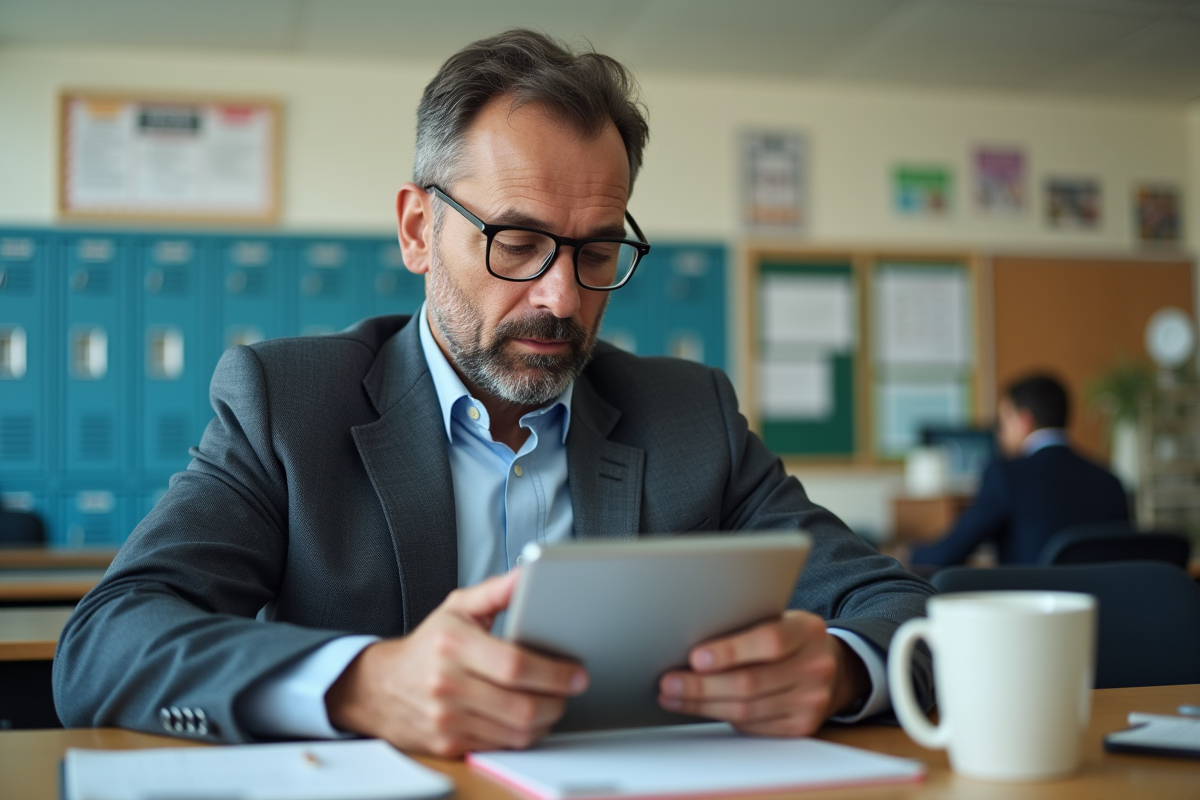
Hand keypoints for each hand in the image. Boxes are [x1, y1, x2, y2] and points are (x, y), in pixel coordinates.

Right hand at [325, 571, 587, 756]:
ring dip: (546, 720)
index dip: (554, 673)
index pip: (515, 665)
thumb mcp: (457, 607)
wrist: (379, 687)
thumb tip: (529, 574)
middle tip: (571, 689)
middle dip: (558, 700)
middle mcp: (447, 684)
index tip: (577, 673)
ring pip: (516, 732)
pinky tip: (528, 718)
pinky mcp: (448, 744)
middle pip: (521, 706)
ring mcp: (446, 719)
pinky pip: (500, 745)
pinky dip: (522, 735)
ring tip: (553, 702)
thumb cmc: (428, 645)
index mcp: (453, 644)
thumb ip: (496, 590)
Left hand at [657, 610, 868, 735]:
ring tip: (673, 697)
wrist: (832, 667)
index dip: (729, 652)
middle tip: (669, 683)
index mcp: (807, 631)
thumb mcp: (778, 619)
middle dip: (701, 686)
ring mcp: (812, 701)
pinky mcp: (802, 726)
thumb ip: (747, 628)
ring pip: (746, 710)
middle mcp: (816, 667)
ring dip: (703, 705)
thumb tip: (691, 642)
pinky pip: (753, 726)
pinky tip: (700, 708)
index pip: (768, 642)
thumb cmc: (790, 638)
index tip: (695, 657)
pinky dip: (722, 716)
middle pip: (750, 683)